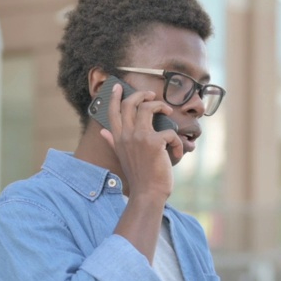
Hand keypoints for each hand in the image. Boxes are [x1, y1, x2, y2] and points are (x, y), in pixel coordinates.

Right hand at [98, 84, 182, 200]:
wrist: (147, 194)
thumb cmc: (139, 176)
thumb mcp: (122, 157)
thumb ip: (113, 142)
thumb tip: (103, 132)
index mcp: (118, 138)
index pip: (113, 112)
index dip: (115, 97)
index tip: (117, 87)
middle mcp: (127, 135)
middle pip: (129, 104)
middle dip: (141, 95)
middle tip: (151, 96)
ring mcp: (140, 138)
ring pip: (147, 108)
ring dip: (160, 106)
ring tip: (167, 112)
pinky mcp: (155, 143)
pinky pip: (169, 132)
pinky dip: (177, 142)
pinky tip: (176, 152)